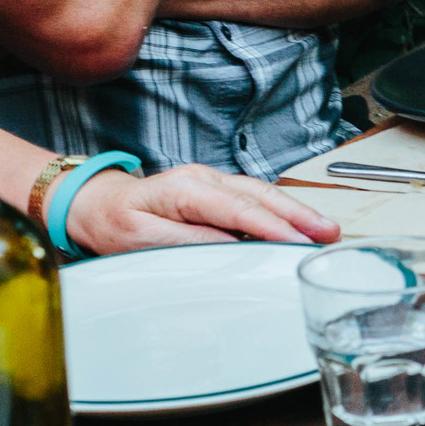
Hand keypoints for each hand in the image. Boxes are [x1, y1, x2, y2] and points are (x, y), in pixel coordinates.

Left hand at [68, 162, 339, 251]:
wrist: (96, 205)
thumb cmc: (115, 224)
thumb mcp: (140, 240)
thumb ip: (185, 241)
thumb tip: (229, 246)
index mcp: (183, 189)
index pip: (236, 208)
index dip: (270, 226)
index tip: (296, 241)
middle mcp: (203, 178)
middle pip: (258, 195)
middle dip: (297, 214)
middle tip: (328, 233)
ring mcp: (211, 182)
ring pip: (261, 194)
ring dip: (295, 211)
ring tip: (324, 229)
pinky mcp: (215, 191)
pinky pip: (253, 199)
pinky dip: (280, 211)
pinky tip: (298, 223)